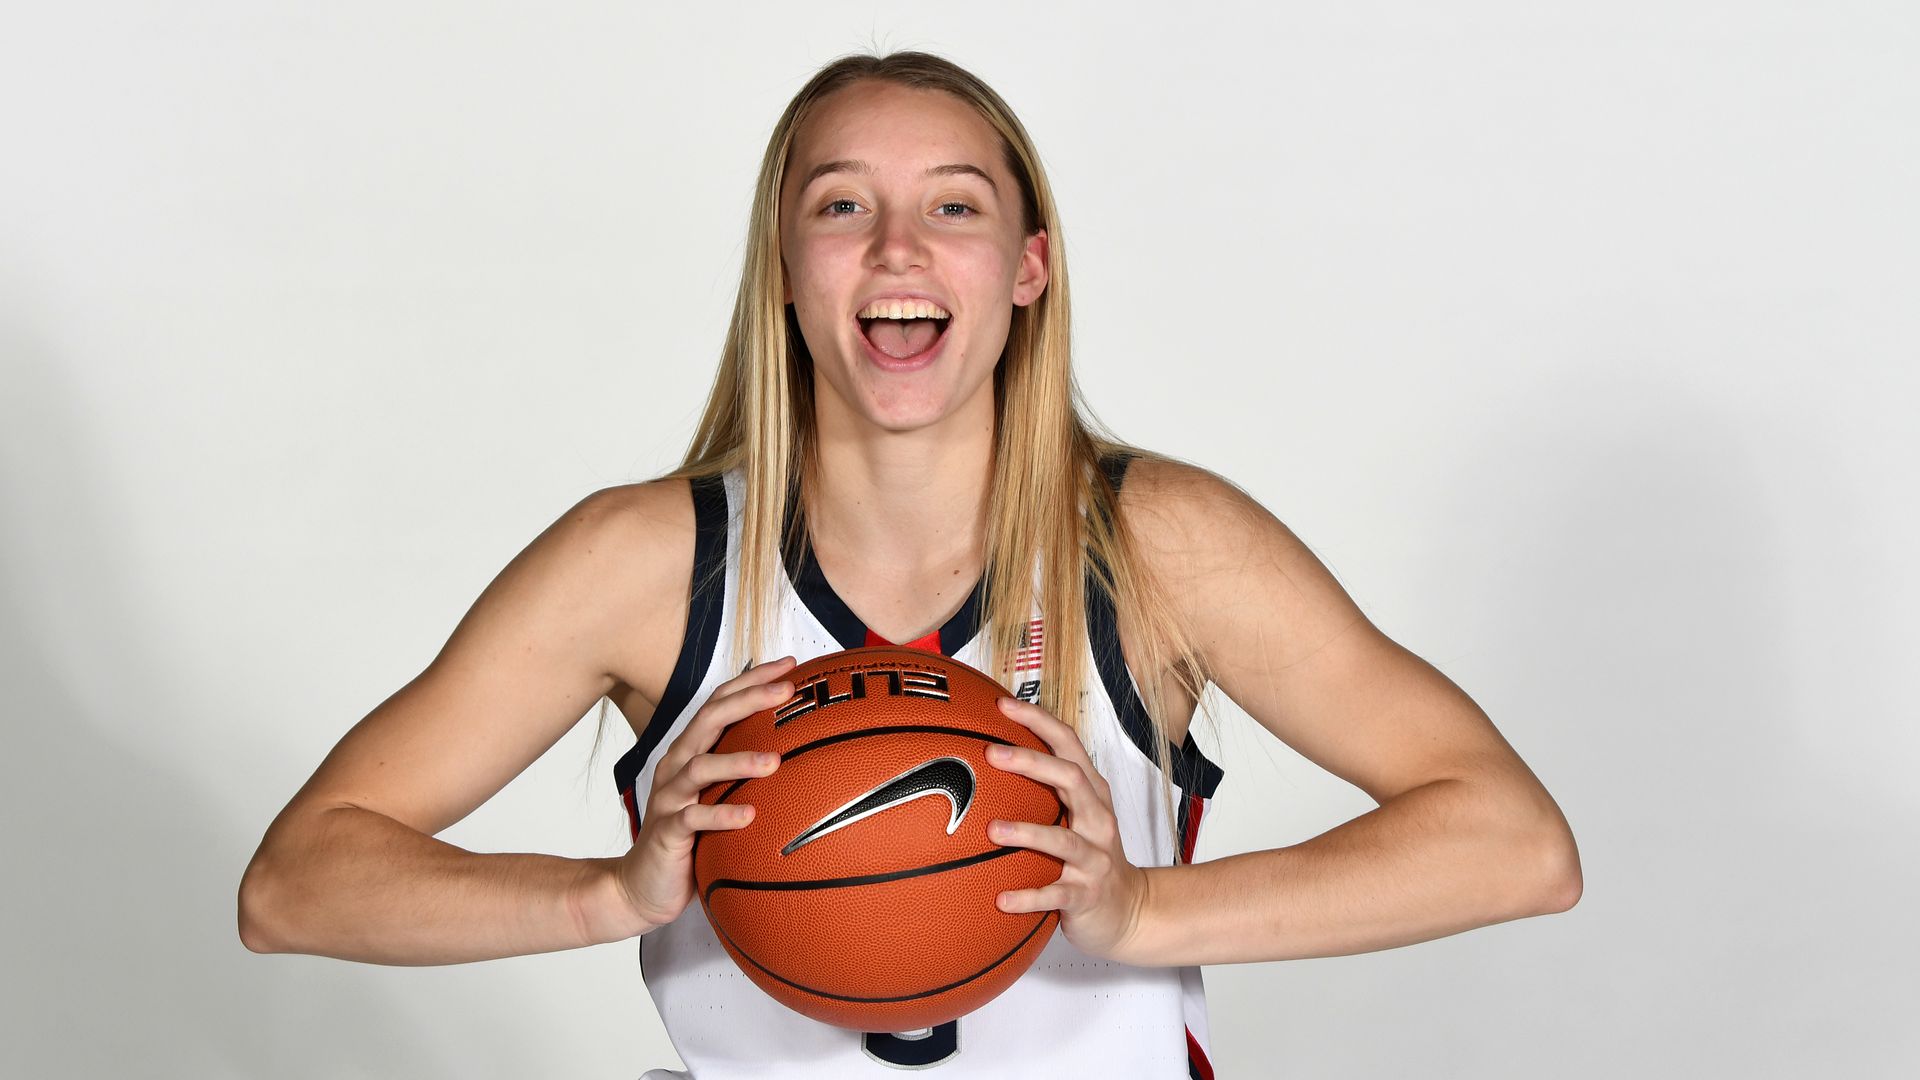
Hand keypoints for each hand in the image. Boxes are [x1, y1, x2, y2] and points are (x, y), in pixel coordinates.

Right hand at [612, 655, 794, 930]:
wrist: (641, 885)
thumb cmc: (688, 839)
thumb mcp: (719, 799)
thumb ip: (746, 776)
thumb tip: (803, 758)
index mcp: (692, 752)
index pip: (721, 704)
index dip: (752, 680)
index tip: (790, 665)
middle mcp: (678, 766)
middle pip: (710, 719)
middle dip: (748, 700)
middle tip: (786, 690)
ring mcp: (670, 797)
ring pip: (701, 767)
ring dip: (738, 761)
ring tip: (774, 762)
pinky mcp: (667, 831)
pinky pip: (692, 818)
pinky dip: (720, 815)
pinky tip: (748, 816)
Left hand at [983, 696, 1149, 962]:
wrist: (1128, 910)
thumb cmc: (1090, 856)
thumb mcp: (1074, 817)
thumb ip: (1041, 790)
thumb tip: (981, 757)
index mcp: (1092, 794)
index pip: (1068, 745)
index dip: (1038, 721)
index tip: (1002, 705)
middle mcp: (1098, 820)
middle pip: (1071, 779)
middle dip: (1031, 762)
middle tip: (991, 754)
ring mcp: (1095, 857)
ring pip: (1063, 840)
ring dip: (1028, 833)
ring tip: (992, 830)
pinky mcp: (1087, 894)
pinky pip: (1056, 894)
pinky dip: (1029, 897)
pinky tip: (1001, 900)